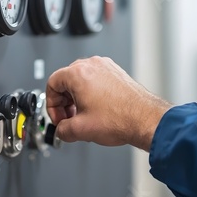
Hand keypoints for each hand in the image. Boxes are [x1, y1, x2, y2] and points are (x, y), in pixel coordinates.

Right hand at [46, 56, 171, 150]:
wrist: (146, 119)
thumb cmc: (120, 118)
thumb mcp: (80, 129)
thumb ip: (61, 130)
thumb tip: (61, 130)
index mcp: (78, 73)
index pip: (52, 83)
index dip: (51, 105)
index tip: (58, 117)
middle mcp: (92, 65)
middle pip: (66, 81)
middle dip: (64, 103)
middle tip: (69, 118)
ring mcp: (106, 67)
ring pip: (81, 81)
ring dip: (78, 99)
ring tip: (84, 117)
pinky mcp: (116, 73)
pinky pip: (96, 80)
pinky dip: (91, 94)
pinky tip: (97, 112)